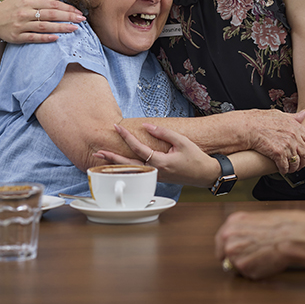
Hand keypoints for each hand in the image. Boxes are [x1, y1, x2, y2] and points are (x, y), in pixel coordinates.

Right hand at [0, 0, 84, 42]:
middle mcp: (24, 12)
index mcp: (27, 1)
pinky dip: (45, 38)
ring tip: (74, 28)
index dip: (66, 6)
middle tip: (82, 19)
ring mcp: (21, 25)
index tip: (78, 10)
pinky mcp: (18, 37)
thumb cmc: (12, 6)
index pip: (51, 3)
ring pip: (44, 26)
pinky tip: (57, 38)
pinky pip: (34, 37)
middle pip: (50, 14)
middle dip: (67, 16)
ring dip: (60, 27)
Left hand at [95, 124, 219, 188]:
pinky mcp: (157, 177)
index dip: (126, 137)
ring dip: (116, 164)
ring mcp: (155, 176)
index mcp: (160, 162)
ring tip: (102, 158)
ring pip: (132, 170)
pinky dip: (126, 167)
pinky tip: (118, 163)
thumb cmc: (196, 158)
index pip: (138, 148)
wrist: (205, 174)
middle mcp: (155, 171)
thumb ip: (163, 133)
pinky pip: (138, 172)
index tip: (117, 127)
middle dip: (112, 157)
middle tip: (98, 151)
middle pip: (129, 164)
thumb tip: (147, 126)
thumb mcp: (182, 141)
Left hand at [215, 210, 304, 279]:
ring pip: (238, 265)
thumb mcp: (256, 219)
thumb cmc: (280, 225)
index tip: (227, 254)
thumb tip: (240, 240)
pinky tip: (267, 261)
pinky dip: (257, 271)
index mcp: (232, 223)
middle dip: (238, 257)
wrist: (290, 235)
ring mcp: (235, 255)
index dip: (225, 248)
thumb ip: (243, 230)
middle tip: (254, 255)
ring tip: (265, 255)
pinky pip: (249, 273)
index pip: (220, 240)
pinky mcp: (244, 268)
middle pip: (227, 254)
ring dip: (249, 264)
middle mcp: (229, 239)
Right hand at [244, 109, 304, 173]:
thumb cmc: (258, 120)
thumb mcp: (279, 114)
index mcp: (294, 126)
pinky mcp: (278, 153)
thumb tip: (304, 114)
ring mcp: (286, 145)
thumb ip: (293, 116)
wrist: (247, 127)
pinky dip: (285, 170)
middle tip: (300, 165)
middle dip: (303, 161)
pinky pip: (285, 165)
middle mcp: (293, 135)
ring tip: (291, 169)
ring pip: (296, 161)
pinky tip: (282, 170)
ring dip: (294, 167)